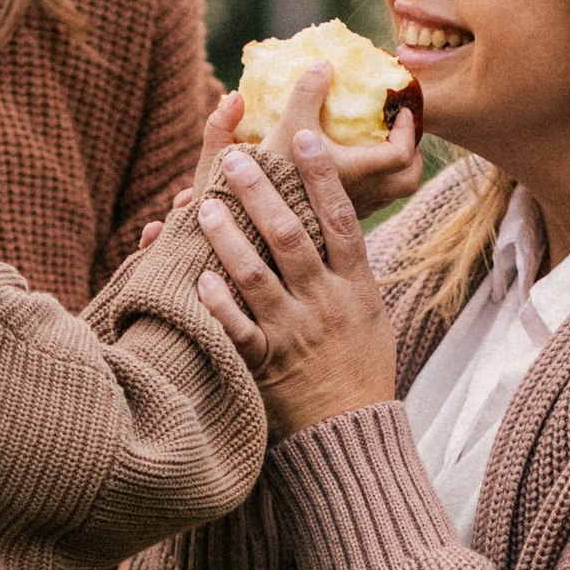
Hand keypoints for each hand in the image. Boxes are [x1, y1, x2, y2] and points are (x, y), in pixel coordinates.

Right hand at [190, 63, 424, 216]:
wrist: (247, 240)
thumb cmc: (264, 183)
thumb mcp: (284, 127)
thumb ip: (303, 93)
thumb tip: (323, 63)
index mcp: (357, 175)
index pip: (402, 154)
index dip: (408, 131)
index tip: (400, 111)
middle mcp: (362, 201)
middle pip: (408, 181)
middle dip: (411, 154)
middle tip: (398, 130)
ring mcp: (352, 220)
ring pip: (392, 197)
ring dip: (392, 171)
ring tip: (377, 148)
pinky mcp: (339, 233)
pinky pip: (373, 206)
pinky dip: (374, 186)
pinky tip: (352, 172)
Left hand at [196, 133, 397, 435]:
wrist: (351, 432)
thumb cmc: (360, 369)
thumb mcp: (370, 314)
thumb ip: (350, 270)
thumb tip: (335, 220)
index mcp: (355, 287)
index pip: (340, 220)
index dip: (321, 176)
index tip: (302, 136)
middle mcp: (325, 304)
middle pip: (292, 236)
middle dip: (261, 194)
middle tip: (235, 159)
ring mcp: (294, 333)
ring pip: (257, 275)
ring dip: (228, 237)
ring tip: (203, 205)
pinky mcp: (267, 364)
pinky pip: (238, 330)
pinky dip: (218, 304)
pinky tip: (198, 278)